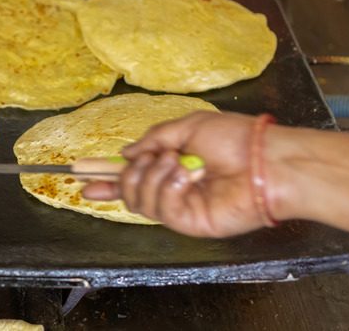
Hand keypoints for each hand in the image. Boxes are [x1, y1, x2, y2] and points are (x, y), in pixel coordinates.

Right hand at [81, 111, 272, 237]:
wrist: (267, 161)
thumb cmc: (235, 138)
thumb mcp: (188, 126)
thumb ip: (153, 139)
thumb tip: (126, 154)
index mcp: (173, 165)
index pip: (133, 176)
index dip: (107, 179)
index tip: (82, 178)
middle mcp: (173, 188)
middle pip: (129, 192)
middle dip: (129, 174)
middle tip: (152, 160)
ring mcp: (181, 207)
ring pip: (139, 201)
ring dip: (152, 176)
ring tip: (177, 163)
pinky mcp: (189, 222)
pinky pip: (160, 208)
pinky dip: (168, 187)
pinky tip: (187, 175)